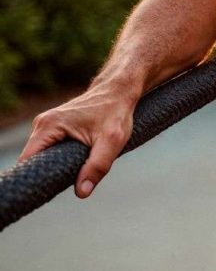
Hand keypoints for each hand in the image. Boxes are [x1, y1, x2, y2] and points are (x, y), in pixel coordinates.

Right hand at [18, 84, 135, 198]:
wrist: (119, 91)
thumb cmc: (116, 112)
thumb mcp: (111, 141)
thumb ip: (97, 166)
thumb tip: (81, 193)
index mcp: (49, 126)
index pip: (28, 161)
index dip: (35, 178)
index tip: (48, 190)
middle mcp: (42, 124)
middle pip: (34, 160)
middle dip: (49, 174)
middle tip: (69, 182)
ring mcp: (47, 125)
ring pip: (43, 156)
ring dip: (56, 166)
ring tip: (75, 171)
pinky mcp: (54, 128)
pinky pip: (50, 149)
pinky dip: (60, 158)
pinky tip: (75, 163)